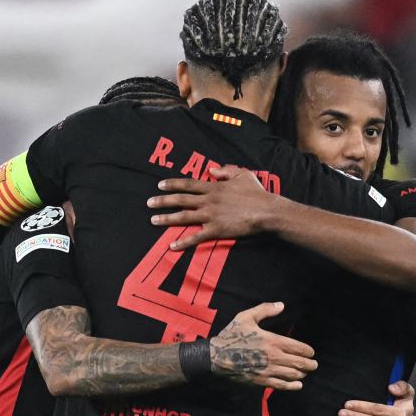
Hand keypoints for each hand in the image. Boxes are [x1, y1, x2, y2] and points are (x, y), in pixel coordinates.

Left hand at [148, 165, 280, 249]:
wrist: (266, 211)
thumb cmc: (256, 193)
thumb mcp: (242, 174)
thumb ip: (226, 170)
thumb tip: (212, 169)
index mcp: (214, 187)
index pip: (188, 184)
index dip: (173, 184)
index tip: (160, 185)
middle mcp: (208, 200)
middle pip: (181, 200)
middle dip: (163, 201)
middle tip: (149, 203)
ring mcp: (211, 215)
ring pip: (184, 216)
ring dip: (167, 218)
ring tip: (153, 220)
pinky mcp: (216, 230)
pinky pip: (196, 237)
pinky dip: (183, 242)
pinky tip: (172, 246)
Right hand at [210, 301, 316, 389]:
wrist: (217, 356)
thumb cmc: (231, 336)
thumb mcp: (246, 317)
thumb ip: (265, 310)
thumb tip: (281, 305)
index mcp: (272, 341)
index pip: (298, 348)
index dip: (308, 351)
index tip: (311, 352)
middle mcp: (274, 357)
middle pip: (299, 363)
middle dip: (310, 364)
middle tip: (314, 364)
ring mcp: (268, 371)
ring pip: (293, 375)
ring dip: (302, 374)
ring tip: (305, 373)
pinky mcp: (261, 381)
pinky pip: (281, 385)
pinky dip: (292, 386)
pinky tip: (298, 385)